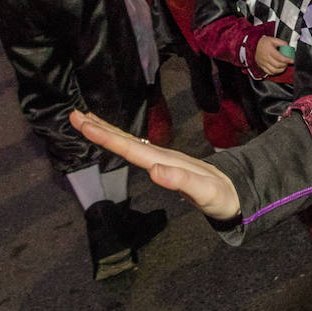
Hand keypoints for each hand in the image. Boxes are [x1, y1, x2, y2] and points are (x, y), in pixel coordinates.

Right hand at [69, 110, 240, 219]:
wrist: (237, 193)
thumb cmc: (222, 195)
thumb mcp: (204, 192)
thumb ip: (182, 181)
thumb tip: (154, 171)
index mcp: (165, 162)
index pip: (129, 147)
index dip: (106, 137)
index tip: (85, 124)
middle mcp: (161, 157)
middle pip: (125, 140)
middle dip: (99, 128)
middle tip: (74, 115)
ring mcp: (162, 160)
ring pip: (129, 142)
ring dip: (106, 132)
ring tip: (85, 121)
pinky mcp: (164, 165)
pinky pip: (136, 150)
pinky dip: (120, 143)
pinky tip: (113, 140)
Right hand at [255, 35, 292, 75]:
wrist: (254, 44)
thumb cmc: (264, 42)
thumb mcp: (273, 39)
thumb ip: (282, 43)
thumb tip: (288, 47)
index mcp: (269, 51)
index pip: (280, 58)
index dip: (287, 60)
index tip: (292, 60)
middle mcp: (266, 57)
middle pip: (277, 65)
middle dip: (285, 65)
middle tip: (288, 63)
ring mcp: (263, 63)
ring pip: (274, 70)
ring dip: (281, 70)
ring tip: (284, 66)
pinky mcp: (261, 66)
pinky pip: (269, 72)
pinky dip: (275, 72)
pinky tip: (278, 69)